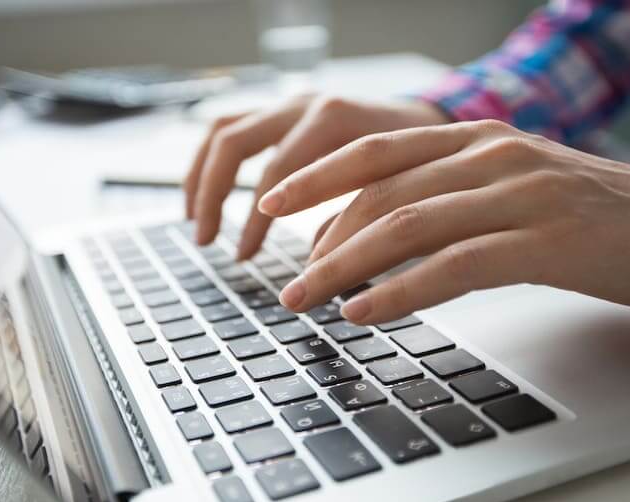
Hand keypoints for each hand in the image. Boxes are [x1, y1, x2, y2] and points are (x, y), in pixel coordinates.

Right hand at [184, 95, 448, 257]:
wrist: (434, 124)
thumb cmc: (422, 165)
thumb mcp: (397, 191)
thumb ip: (355, 220)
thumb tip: (314, 269)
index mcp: (333, 120)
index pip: (276, 171)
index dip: (255, 220)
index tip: (245, 257)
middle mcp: (305, 104)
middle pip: (234, 142)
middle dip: (214, 194)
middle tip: (206, 241)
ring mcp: (290, 104)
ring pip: (224, 130)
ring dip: (201, 176)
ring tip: (195, 220)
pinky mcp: (283, 112)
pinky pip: (232, 128)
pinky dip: (212, 163)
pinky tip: (208, 197)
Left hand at [257, 120, 629, 323]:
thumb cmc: (591, 214)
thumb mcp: (512, 187)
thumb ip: (450, 196)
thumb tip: (377, 236)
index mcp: (478, 137)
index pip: (377, 148)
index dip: (317, 177)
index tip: (273, 204)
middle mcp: (492, 155)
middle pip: (381, 191)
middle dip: (321, 239)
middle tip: (287, 281)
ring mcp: (519, 194)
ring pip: (407, 225)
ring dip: (345, 267)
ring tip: (307, 300)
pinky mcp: (545, 242)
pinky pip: (453, 266)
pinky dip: (400, 291)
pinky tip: (365, 312)